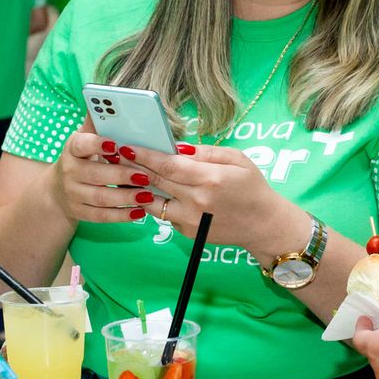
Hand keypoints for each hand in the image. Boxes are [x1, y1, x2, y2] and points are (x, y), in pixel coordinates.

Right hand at [49, 119, 164, 224]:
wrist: (56, 190)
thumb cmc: (81, 158)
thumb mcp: (85, 138)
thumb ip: (98, 123)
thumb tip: (112, 94)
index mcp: (73, 148)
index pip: (82, 144)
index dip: (98, 145)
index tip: (116, 144)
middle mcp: (69, 171)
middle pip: (95, 174)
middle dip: (122, 175)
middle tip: (146, 175)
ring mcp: (73, 194)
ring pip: (101, 197)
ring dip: (126, 197)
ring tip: (147, 194)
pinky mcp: (79, 212)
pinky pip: (101, 216)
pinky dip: (121, 216)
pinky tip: (139, 212)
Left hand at [129, 143, 281, 248]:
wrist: (262, 225)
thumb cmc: (252, 188)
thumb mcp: (237, 160)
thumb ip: (206, 152)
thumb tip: (177, 148)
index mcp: (209, 178)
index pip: (167, 165)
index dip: (144, 155)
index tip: (126, 146)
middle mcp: (196, 201)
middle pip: (155, 181)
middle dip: (133, 167)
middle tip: (116, 155)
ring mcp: (190, 220)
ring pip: (152, 202)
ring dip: (138, 188)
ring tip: (127, 174)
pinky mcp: (187, 233)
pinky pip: (164, 214)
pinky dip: (156, 202)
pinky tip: (151, 191)